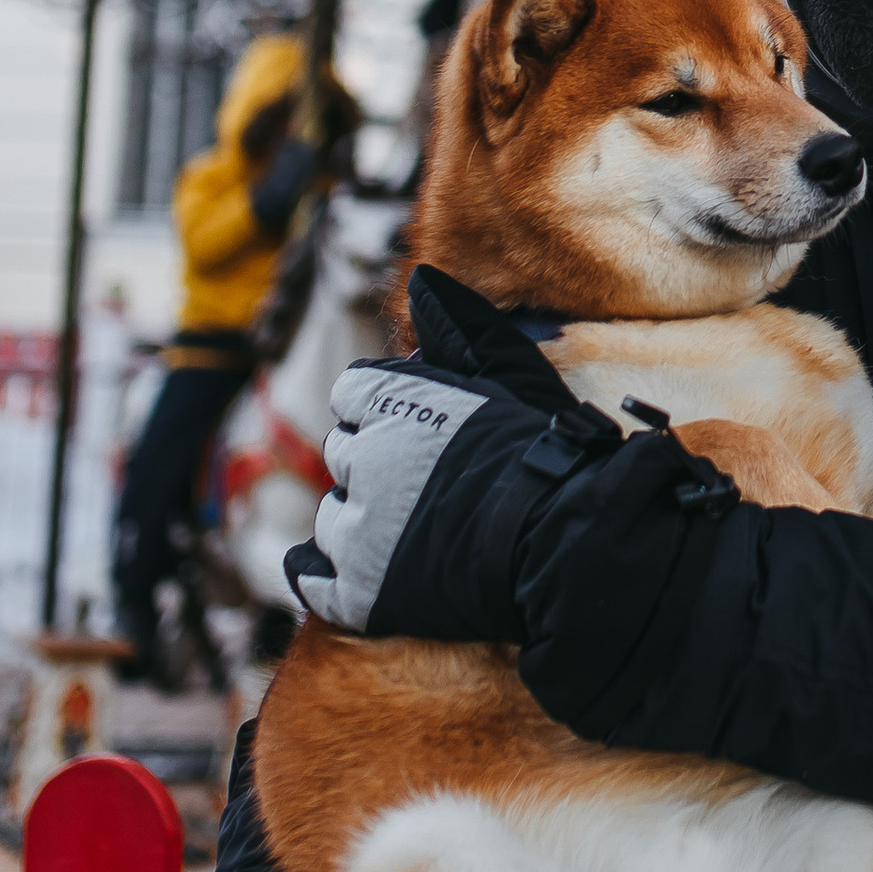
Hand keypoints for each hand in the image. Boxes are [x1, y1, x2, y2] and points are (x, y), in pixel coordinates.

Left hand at [286, 274, 617, 638]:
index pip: (353, 396)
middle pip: (343, 455)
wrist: (564, 547)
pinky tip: (347, 572)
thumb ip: (457, 325)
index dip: (385, 413)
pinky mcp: (357, 592)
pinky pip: (309, 578)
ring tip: (416, 533)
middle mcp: (361, 462)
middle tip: (427, 485)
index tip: (420, 432)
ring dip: (360, 521)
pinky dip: (322, 574)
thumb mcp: (507, 373)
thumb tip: (422, 279)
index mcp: (389, 404)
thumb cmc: (547, 456)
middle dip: (374, 465)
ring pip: (332, 517)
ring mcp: (356, 531)